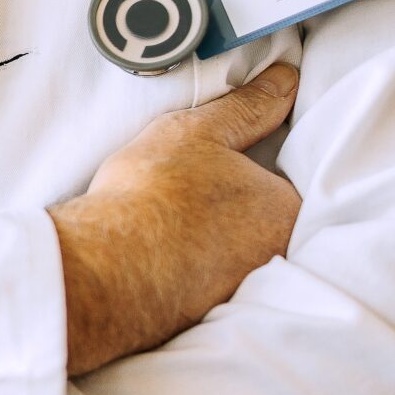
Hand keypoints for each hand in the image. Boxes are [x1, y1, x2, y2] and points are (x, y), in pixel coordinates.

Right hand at [49, 63, 301, 375]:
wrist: (103, 269)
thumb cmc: (154, 196)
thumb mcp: (201, 131)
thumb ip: (249, 105)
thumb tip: (285, 79)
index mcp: (287, 213)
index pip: (291, 183)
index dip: (258, 168)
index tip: (228, 162)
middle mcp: (274, 259)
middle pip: (263, 222)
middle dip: (236, 207)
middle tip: (195, 188)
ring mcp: (237, 291)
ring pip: (231, 253)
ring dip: (210, 239)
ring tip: (174, 217)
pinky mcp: (201, 315)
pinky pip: (201, 281)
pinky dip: (185, 266)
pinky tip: (159, 251)